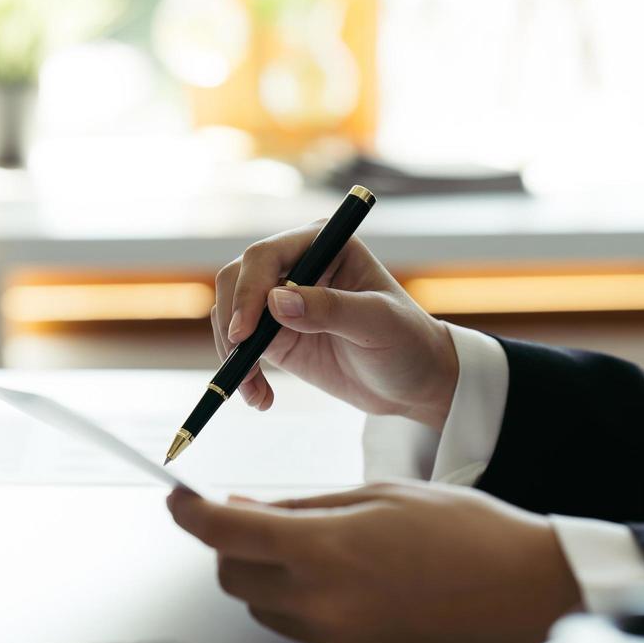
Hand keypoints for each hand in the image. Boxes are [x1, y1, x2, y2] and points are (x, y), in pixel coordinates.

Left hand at [167, 481, 579, 642]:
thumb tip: (242, 508)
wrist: (531, 592)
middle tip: (249, 511)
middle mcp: (322, 599)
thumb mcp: (378, 495)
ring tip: (305, 540)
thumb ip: (302, 504)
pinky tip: (331, 571)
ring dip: (261, 572)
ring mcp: (336, 635)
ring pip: (260, 604)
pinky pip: (296, 625)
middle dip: (228, 542)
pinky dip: (294, 596)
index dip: (190, 513)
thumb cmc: (467, 530)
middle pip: (232, 574)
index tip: (177, 498)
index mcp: (325, 548)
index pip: (225, 533)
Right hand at [213, 224, 458, 429]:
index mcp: (324, 245)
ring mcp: (282, 300)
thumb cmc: (409, 343)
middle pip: (237, 280)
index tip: (244, 333)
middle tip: (242, 364)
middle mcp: (297, 265)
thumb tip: (275, 301)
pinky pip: (241, 346)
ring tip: (254, 390)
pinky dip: (241, 372)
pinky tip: (260, 397)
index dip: (248, 291)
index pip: (266, 255)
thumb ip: (330, 308)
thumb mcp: (378, 324)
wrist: (412, 383)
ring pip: (230, 313)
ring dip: (232, 352)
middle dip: (233, 322)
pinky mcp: (275, 334)